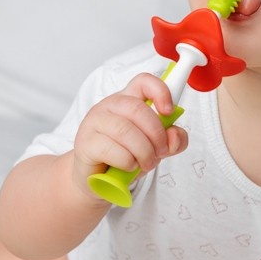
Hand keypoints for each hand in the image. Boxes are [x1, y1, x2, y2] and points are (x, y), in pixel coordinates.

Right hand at [71, 73, 187, 193]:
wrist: (96, 178)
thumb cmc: (125, 157)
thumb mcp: (155, 148)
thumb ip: (172, 140)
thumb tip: (174, 136)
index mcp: (128, 100)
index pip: (143, 82)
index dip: (160, 92)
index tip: (169, 111)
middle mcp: (110, 106)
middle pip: (138, 109)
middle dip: (156, 135)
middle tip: (160, 152)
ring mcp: (95, 122)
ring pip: (126, 131)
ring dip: (144, 152)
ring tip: (146, 163)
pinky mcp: (86, 142)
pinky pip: (113, 150)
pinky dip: (127, 162)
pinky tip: (128, 166)